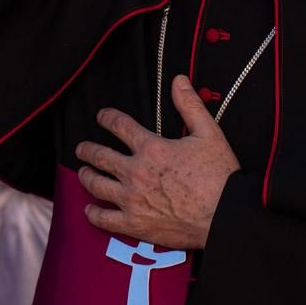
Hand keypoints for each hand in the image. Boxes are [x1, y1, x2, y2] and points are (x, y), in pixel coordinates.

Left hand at [74, 76, 240, 250]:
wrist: (224, 216)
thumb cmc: (219, 176)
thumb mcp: (208, 133)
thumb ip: (190, 105)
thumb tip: (178, 80)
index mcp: (151, 148)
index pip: (120, 126)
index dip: (107, 117)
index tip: (101, 116)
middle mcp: (135, 173)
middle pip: (100, 156)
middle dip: (87, 149)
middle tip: (81, 148)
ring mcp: (132, 200)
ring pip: (97, 185)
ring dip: (86, 176)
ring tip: (83, 172)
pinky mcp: (135, 224)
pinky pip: (105, 219)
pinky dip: (94, 214)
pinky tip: (89, 209)